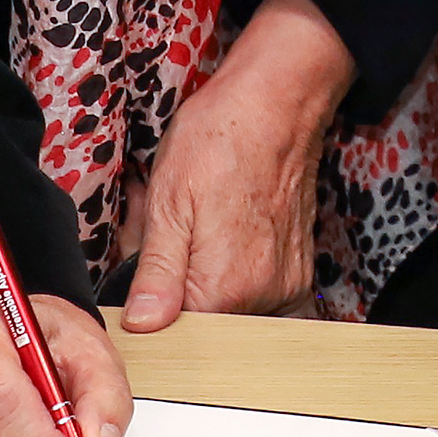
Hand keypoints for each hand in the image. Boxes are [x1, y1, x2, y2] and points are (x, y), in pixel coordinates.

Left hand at [121, 0, 353, 331]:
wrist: (277, 104)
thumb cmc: (220, 140)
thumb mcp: (168, 202)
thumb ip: (156, 273)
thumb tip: (142, 325)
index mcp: (223, 290)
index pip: (169, 332)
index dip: (146, 299)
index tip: (140, 266)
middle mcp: (262, 298)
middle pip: (200, 320)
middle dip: (174, 286)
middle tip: (167, 232)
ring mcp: (286, 287)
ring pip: (225, 308)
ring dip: (203, 279)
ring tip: (198, 229)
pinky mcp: (297, 274)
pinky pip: (255, 297)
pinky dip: (233, 275)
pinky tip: (223, 237)